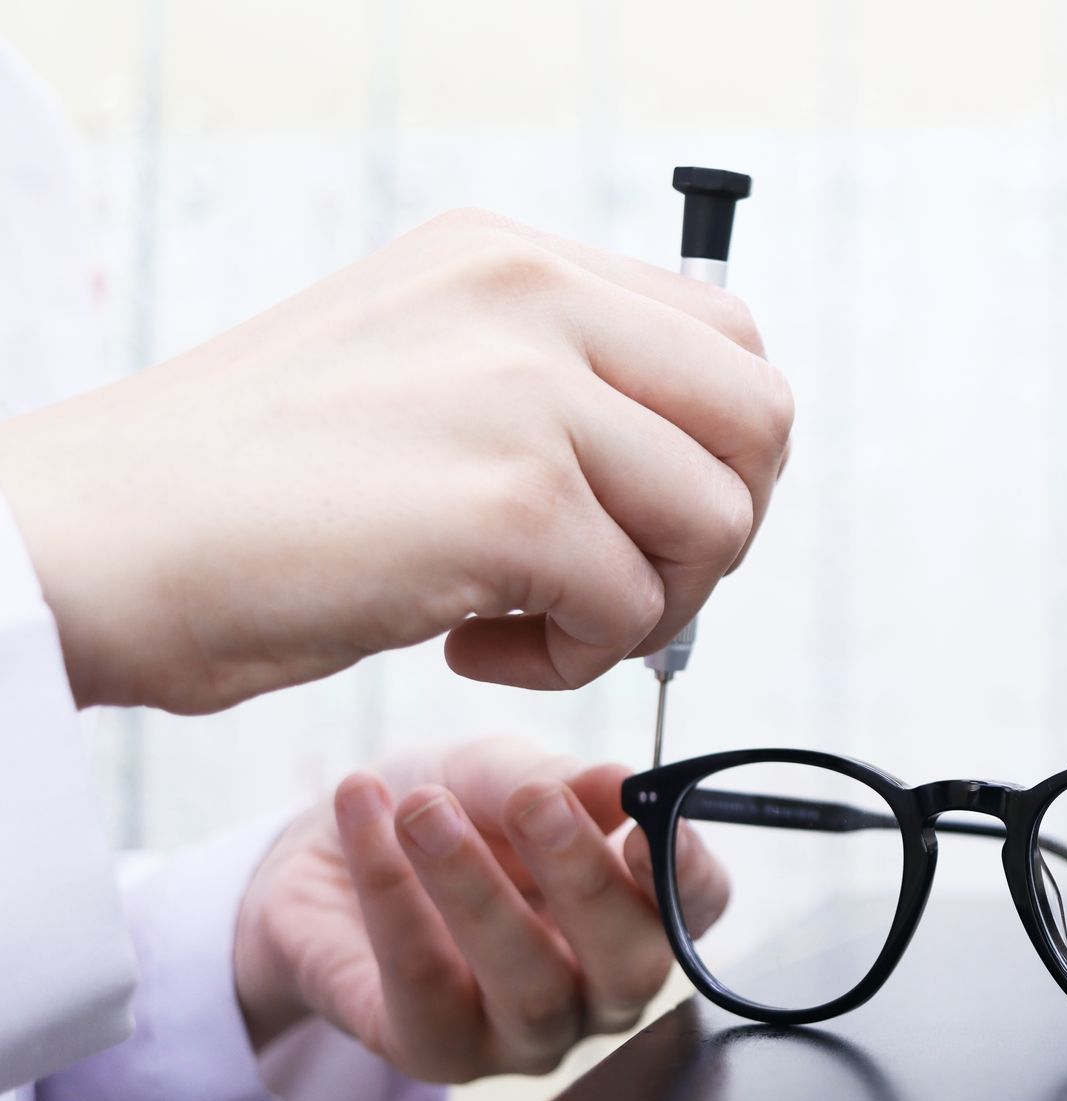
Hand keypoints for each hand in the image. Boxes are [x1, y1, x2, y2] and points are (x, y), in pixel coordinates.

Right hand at [0, 210, 792, 712]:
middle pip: (760, 417)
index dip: (713, 450)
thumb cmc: (248, 489)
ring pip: (718, 520)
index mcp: (513, 261)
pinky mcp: (512, 501)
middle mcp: (533, 297)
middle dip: (716, 527)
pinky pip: (636, 611)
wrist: (93, 540)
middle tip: (621, 584)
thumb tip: (687, 472)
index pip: (725, 338)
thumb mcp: (419, 373)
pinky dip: (575, 659)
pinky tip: (474, 651)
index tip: (638, 520)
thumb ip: (551, 387)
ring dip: (649, 605)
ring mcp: (527, 391)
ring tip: (536, 625)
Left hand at [232, 736, 729, 1081]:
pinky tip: (365, 817)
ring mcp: (521, 1035)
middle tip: (532, 804)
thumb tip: (621, 781)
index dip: (686, 874)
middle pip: (629, 964)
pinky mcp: (433, 1051)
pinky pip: (422, 984)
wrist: (322, 857)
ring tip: (423, 809)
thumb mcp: (498, 773)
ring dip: (475, 889)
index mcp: (637, 912)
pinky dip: (392, 896)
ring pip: (531, 988)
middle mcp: (596, 989)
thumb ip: (554, 780)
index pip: (695, 910)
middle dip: (584, 880)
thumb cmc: (447, 812)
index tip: (642, 824)